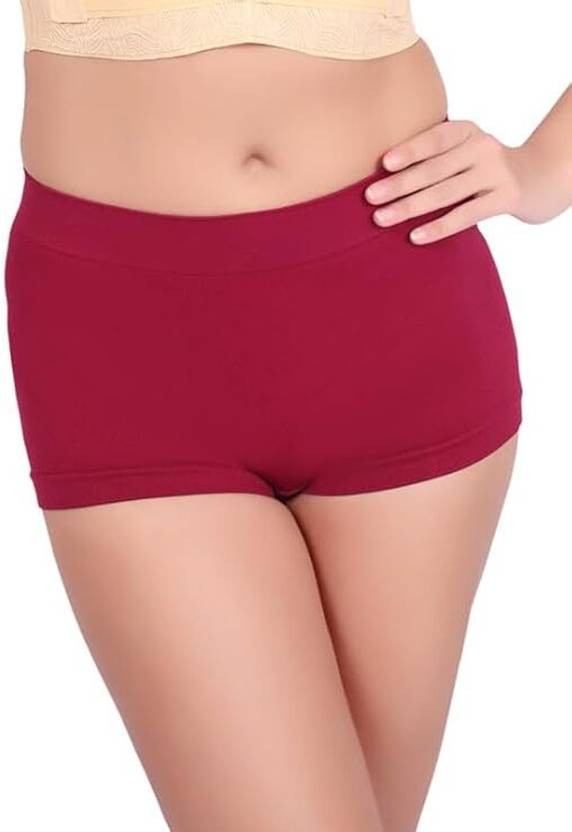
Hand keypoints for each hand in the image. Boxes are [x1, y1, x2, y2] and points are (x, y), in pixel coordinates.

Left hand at [364, 118, 550, 244]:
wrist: (535, 179)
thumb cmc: (480, 168)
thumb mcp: (462, 152)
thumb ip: (433, 159)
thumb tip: (379, 179)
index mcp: (466, 131)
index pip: (435, 138)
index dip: (410, 150)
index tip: (384, 163)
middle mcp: (482, 148)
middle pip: (435, 169)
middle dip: (399, 184)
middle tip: (370, 198)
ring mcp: (496, 173)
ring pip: (446, 193)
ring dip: (410, 207)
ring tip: (381, 219)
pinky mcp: (506, 199)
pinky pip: (466, 215)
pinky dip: (438, 227)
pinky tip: (415, 237)